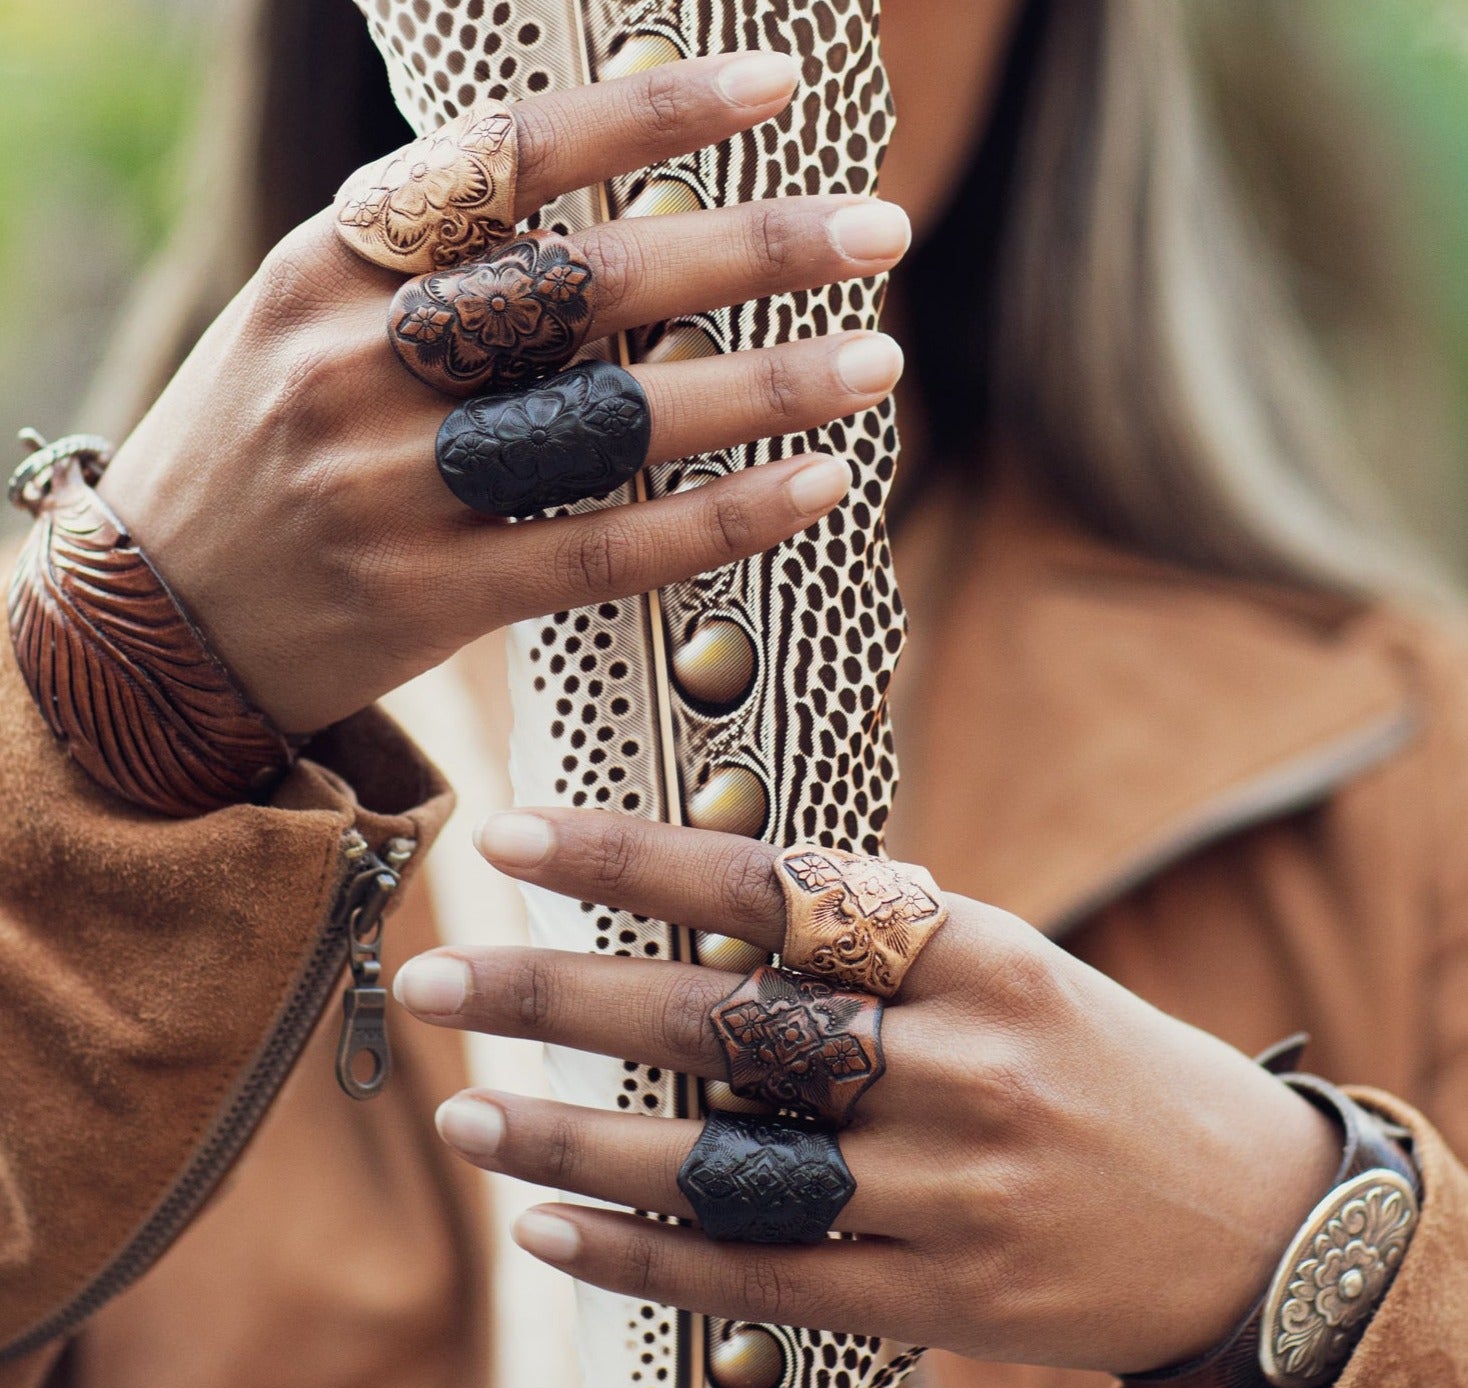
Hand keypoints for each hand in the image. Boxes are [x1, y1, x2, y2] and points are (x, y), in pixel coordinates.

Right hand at [98, 54, 909, 733]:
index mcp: (324, 261)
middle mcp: (352, 359)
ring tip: (877, 361)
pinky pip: (601, 548)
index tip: (771, 89)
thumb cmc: (257, 457)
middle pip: (584, 282)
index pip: (506, 157)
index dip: (648, 114)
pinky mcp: (426, 598)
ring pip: (609, 419)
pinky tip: (812, 482)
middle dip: (748, 248)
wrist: (148, 629)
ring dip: (761, 385)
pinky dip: (717, 517)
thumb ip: (430, 270)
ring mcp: (386, 484)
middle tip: (879, 228)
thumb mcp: (303, 322)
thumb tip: (607, 215)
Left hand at [393, 810, 1341, 1373]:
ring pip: (724, 1168)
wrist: (1253, 1228)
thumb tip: (711, 900)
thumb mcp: (1022, 970)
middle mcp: (964, 1070)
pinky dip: (643, 1261)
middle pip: (725, 1028)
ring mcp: (948, 1195)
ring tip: (465, 1120)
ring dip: (576, 1147)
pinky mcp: (937, 1300)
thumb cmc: (1109, 1072)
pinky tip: (549, 1234)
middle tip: (432, 980)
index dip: (633, 864)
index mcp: (987, 958)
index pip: (780, 893)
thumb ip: (884, 941)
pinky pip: (761, 1281)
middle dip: (559, 1002)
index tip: (512, 838)